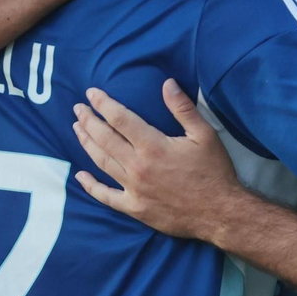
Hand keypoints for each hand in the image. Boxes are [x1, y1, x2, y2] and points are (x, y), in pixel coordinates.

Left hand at [72, 80, 242, 240]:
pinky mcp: (134, 207)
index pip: (120, 119)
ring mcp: (133, 189)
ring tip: (77, 129)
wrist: (219, 212)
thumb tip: (167, 83)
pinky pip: (105, 196)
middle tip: (78, 109)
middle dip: (89, 121)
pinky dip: (90, 185)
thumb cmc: (213, 171)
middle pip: (104, 139)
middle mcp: (138, 166)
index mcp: (153, 146)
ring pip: (102, 162)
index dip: (103, 104)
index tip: (91, 94)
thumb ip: (183, 108)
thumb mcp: (204, 135)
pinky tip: (79, 176)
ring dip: (86, 144)